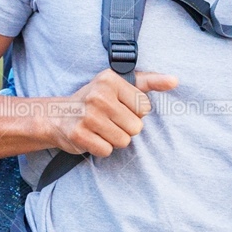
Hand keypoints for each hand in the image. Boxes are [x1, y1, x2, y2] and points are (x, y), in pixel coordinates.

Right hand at [48, 69, 177, 156]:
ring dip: (114, 139)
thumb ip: (149, 82)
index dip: (134, 111)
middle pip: (136, 127)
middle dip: (125, 127)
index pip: (144, 107)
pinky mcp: (79, 135)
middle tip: (108, 120)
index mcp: (110, 80)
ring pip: (124, 141)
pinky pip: (107, 151)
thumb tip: (175, 80)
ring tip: (100, 128)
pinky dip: (101, 148)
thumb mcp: (120, 84)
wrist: (56, 116)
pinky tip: (92, 137)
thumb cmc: (95, 99)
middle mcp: (99, 96)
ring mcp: (88, 116)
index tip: (118, 106)